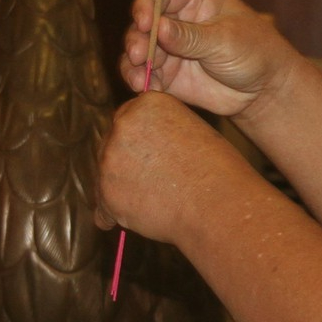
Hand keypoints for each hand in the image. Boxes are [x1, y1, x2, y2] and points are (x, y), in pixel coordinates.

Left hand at [96, 91, 251, 241]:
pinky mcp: (106, 192)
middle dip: (127, 165)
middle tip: (154, 182)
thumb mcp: (191, 131)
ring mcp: (111, 159)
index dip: (139, 143)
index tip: (152, 158)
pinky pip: (104, 208)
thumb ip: (159, 132)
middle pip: (112, 146)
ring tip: (155, 201)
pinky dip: (116, 215)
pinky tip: (137, 217)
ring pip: (106, 177)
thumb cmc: (216, 171)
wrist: (217, 204)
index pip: (127, 121)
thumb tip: (141, 148)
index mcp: (146, 104)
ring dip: (123, 190)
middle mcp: (123, 125)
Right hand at [122, 0, 302, 121]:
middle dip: (138, 38)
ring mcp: (168, 45)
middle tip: (139, 55)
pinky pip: (144, 74)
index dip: (147, 4)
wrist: (264, 90)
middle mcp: (176, 16)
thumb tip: (159, 28)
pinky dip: (140, 80)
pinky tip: (144, 88)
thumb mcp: (226, 41)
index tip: (145, 22)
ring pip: (138, 48)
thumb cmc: (254, 52)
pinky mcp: (165, 72)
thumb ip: (191, 37)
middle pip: (144, 21)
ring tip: (139, 78)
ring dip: (134, 62)